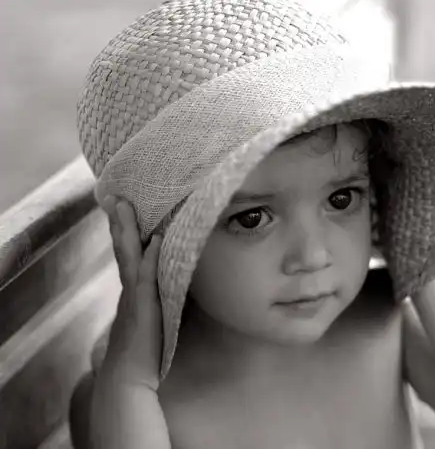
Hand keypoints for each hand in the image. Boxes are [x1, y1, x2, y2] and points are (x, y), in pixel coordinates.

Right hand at [99, 195, 162, 390]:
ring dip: (127, 231)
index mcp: (133, 290)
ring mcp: (134, 298)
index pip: (128, 254)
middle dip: (120, 222)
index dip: (125, 231)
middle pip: (123, 249)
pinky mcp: (142, 309)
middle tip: (116, 197)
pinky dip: (150, 259)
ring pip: (129, 257)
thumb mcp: (153, 317)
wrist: (129, 380)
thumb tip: (174, 280)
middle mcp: (130, 289)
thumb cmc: (144, 351)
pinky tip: (154, 241)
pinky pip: (146, 279)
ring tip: (124, 206)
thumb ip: (159, 298)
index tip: (123, 208)